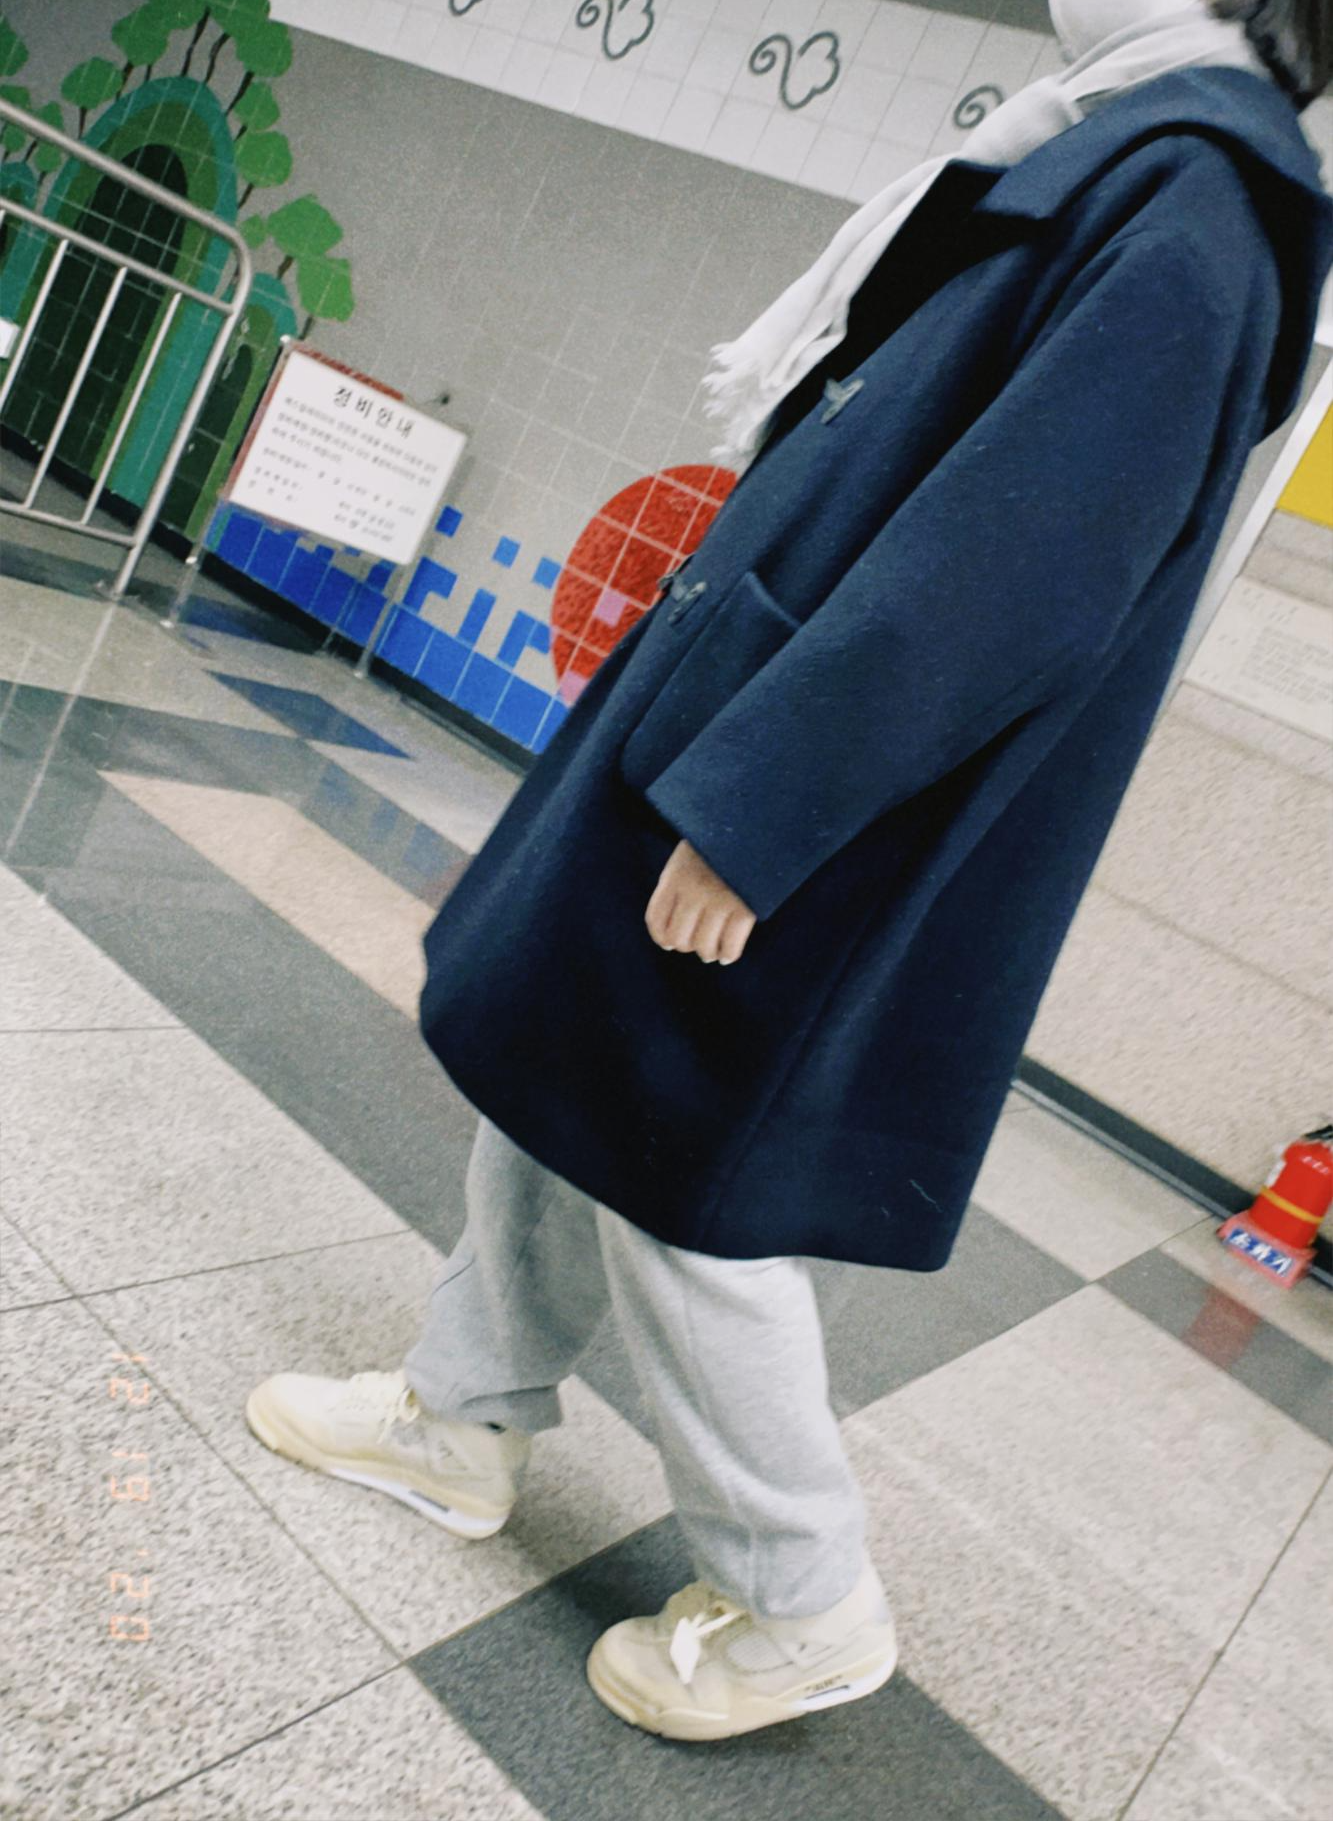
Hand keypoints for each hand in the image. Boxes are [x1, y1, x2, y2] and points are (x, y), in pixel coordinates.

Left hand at [645, 840, 756, 964]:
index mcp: (675, 876)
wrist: (755, 824)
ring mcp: (719, 901)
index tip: (669, 942)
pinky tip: (727, 955)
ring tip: (712, 952)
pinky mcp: (745, 908)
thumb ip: (679, 884)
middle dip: (687, 945)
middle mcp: (694, 891)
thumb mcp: (690, 855)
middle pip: (679, 939)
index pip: (656, 921)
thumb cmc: (720, 843)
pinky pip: (731, 945)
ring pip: (704, 947)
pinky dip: (728, 955)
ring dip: (708, 953)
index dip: (662, 938)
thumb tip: (673, 931)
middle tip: (696, 944)